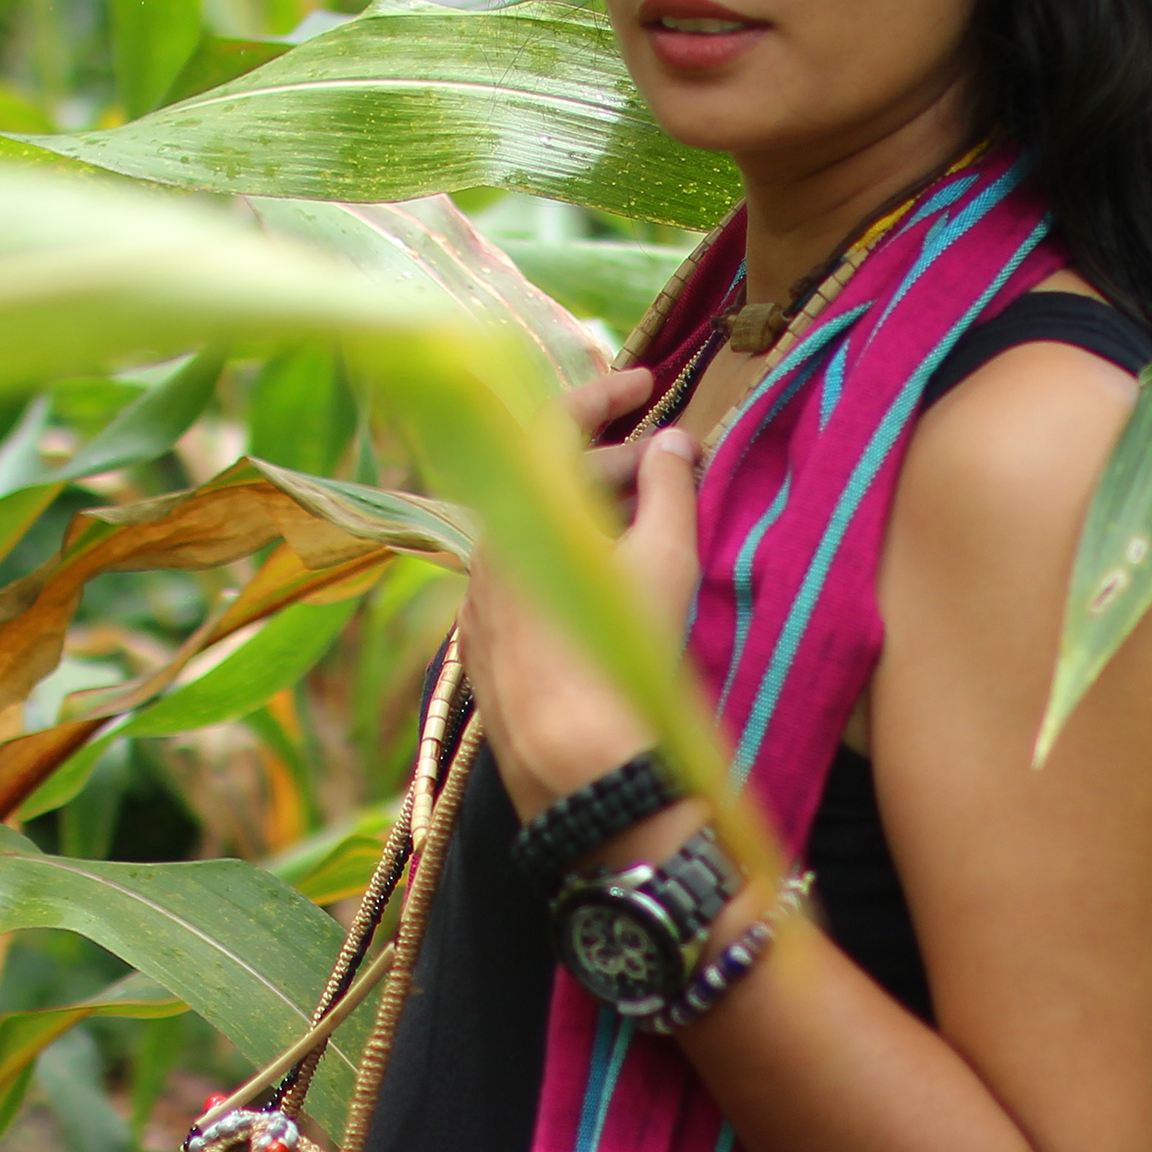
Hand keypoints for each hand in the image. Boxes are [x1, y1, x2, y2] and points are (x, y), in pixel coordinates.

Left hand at [462, 368, 711, 813]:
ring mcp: (479, 601)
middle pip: (543, 480)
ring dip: (587, 514)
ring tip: (646, 527)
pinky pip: (522, 579)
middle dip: (610, 462)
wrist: (577, 768)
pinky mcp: (484, 648)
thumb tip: (672, 441)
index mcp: (523, 512)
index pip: (554, 422)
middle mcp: (488, 547)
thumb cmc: (624, 655)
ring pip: (531, 531)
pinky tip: (607, 587)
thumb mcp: (666, 559)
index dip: (603, 393)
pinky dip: (565, 562)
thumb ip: (670, 487)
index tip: (646, 383)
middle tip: (668, 468)